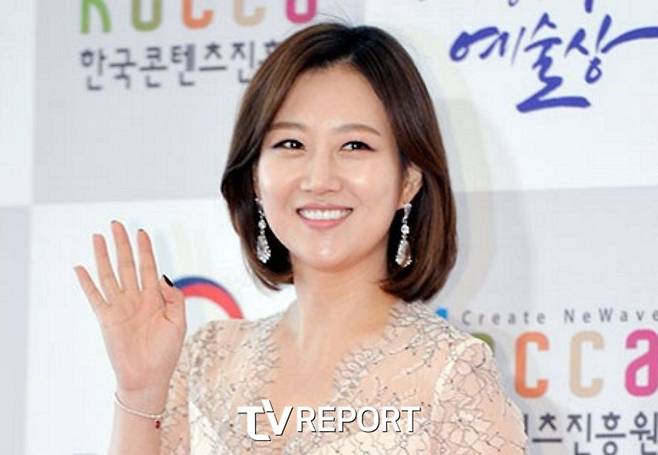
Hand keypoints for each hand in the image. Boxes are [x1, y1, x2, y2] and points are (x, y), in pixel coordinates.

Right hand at [73, 220, 186, 395]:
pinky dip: (86, 282)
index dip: (145, 250)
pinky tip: (80, 267)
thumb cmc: (167, 352)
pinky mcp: (106, 319)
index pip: (148, 267)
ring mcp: (120, 307)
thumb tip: (162, 278)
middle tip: (117, 224)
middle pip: (127, 265)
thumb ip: (174, 298)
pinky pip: (94, 296)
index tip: (141, 232)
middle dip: (123, 244)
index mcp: (154, 299)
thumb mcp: (178, 322)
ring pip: (110, 275)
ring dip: (104, 256)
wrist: (149, 377)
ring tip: (98, 236)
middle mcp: (135, 299)